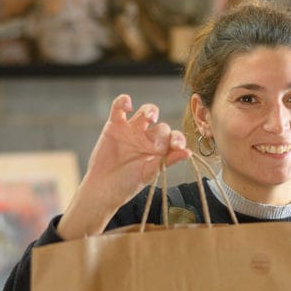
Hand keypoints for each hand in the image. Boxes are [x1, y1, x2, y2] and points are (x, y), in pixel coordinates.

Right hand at [57, 95, 190, 238]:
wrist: (102, 188)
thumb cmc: (126, 185)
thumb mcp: (148, 174)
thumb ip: (167, 161)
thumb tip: (189, 153)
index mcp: (158, 150)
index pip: (174, 139)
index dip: (178, 140)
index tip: (178, 146)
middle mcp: (147, 138)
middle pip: (161, 126)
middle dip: (163, 131)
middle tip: (160, 140)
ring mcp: (131, 130)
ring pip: (146, 112)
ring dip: (150, 111)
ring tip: (150, 118)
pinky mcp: (115, 125)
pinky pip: (119, 108)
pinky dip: (123, 102)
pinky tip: (127, 105)